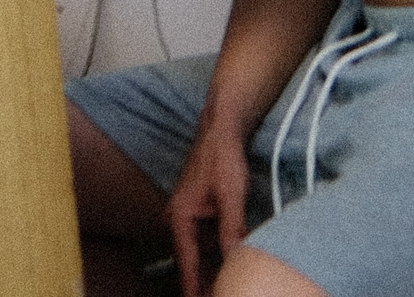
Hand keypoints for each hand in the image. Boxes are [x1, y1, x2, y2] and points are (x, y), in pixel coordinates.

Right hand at [168, 119, 252, 296]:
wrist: (220, 132)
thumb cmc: (223, 159)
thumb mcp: (231, 196)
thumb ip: (231, 229)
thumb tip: (236, 258)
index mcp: (180, 217)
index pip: (187, 263)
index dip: (193, 288)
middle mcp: (177, 219)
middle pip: (190, 262)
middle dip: (202, 283)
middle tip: (216, 296)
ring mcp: (185, 217)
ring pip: (197, 253)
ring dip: (209, 271)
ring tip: (220, 288)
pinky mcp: (196, 214)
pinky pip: (203, 242)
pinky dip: (213, 255)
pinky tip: (226, 267)